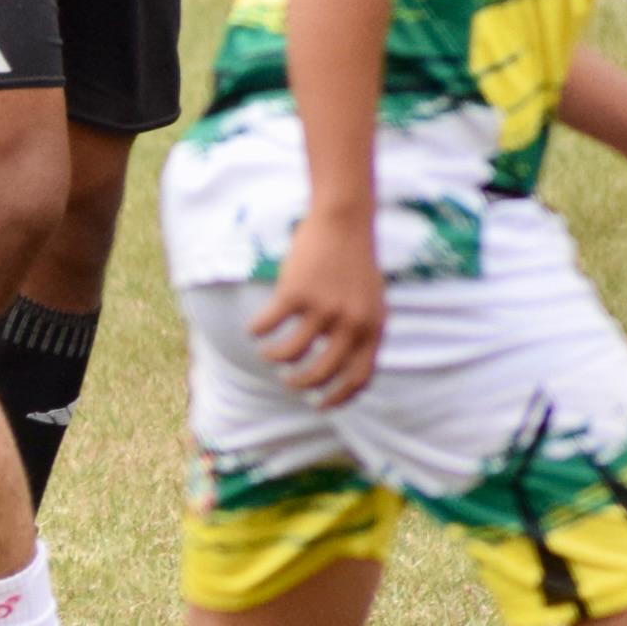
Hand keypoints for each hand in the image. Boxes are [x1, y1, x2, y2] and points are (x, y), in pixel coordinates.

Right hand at [251, 205, 383, 407]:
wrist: (345, 221)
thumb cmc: (356, 262)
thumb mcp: (372, 301)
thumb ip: (363, 333)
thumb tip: (342, 370)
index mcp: (373, 329)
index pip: (358, 379)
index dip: (338, 398)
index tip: (319, 404)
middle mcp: (350, 324)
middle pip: (320, 373)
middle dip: (299, 383)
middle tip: (287, 381)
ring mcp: (323, 309)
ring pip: (289, 353)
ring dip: (273, 358)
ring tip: (266, 353)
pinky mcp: (296, 293)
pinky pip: (268, 325)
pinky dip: (257, 331)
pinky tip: (254, 328)